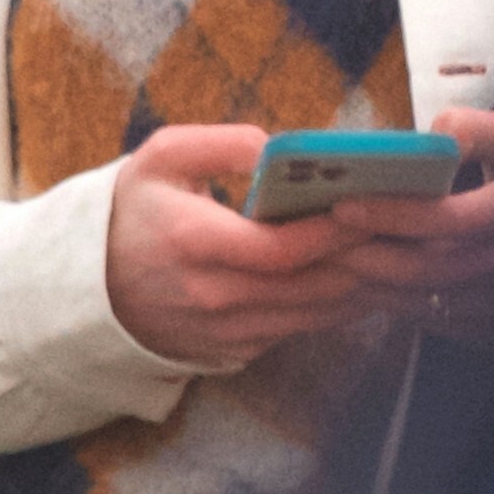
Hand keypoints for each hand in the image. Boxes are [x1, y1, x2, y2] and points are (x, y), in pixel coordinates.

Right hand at [107, 124, 372, 367]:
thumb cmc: (132, 209)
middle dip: (359, 257)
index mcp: (194, 242)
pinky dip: (335, 304)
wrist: (90, 285)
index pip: (279, 249)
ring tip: (395, 250)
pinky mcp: (236, 350)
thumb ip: (222, 144)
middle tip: (403, 226)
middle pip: (307, 286)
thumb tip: (278, 147)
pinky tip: (362, 276)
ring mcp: (227, 331)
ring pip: (311, 314)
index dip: (329, 231)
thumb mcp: (163, 155)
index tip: (367, 203)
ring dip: (358, 285)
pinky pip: (298, 328)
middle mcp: (214, 296)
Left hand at [329, 107, 493, 341]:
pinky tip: (359, 282)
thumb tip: (435, 134)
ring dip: (371, 283)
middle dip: (367, 255)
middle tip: (313, 238)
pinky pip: (434, 321)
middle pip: (428, 268)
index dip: (394, 213)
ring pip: (426, 301)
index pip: (450, 220)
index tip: (342, 202)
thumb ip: (474, 128)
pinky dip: (392, 304)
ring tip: (322, 260)